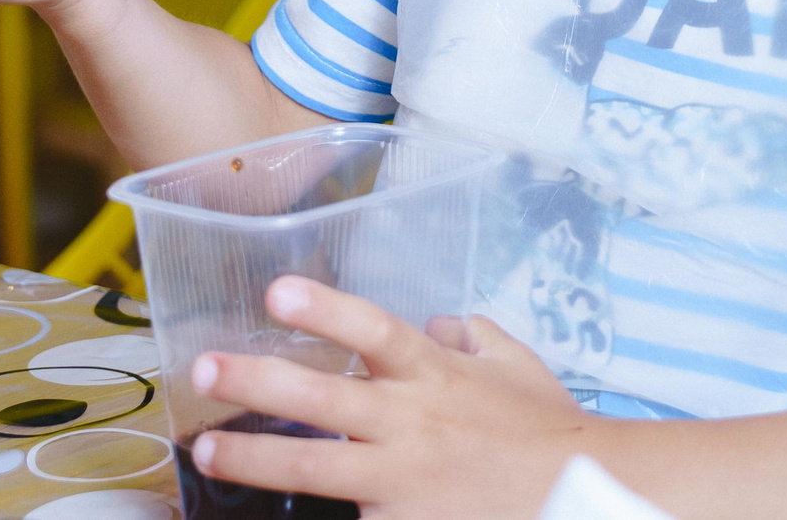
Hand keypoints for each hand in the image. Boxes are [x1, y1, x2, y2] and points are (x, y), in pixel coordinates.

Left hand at [188, 276, 592, 519]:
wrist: (583, 498)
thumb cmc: (550, 431)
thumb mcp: (515, 363)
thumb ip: (471, 335)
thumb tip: (438, 322)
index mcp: (435, 375)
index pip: (374, 330)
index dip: (325, 309)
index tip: (276, 291)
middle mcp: (412, 423)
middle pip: (322, 398)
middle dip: (256, 383)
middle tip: (203, 369)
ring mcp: (405, 481)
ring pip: (316, 468)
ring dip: (254, 459)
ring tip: (206, 452)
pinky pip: (359, 519)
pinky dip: (334, 516)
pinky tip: (275, 515)